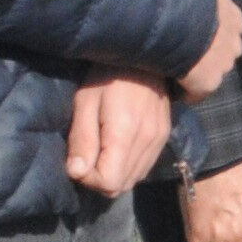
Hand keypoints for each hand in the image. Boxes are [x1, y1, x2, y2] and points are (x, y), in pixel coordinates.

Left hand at [65, 74, 176, 193]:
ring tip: (100, 151)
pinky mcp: (164, 136)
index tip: (78, 161)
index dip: (89, 179)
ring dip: (114, 174)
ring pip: (134, 179)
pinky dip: (127, 166)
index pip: (109, 182)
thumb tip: (76, 173)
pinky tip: (116, 148)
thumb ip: (82, 139)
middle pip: (122, 185)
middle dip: (99, 179)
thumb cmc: (106, 74)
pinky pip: (144, 166)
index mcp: (125, 133)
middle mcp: (148, 141)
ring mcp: (160, 139)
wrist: (143, 55)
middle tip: (85, 157)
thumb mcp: (85, 102)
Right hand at [178, 0, 241, 98]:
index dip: (210, 29)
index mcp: (234, 18)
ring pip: (212, 72)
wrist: (182, 15)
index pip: (229, 27)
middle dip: (208, 52)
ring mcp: (223, 64)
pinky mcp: (208, 82)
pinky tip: (173, 86)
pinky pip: (197, 92)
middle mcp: (234, 42)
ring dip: (197, 71)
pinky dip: (186, 91)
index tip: (192, 29)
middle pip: (223, 52)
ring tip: (175, 67)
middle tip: (182, 49)